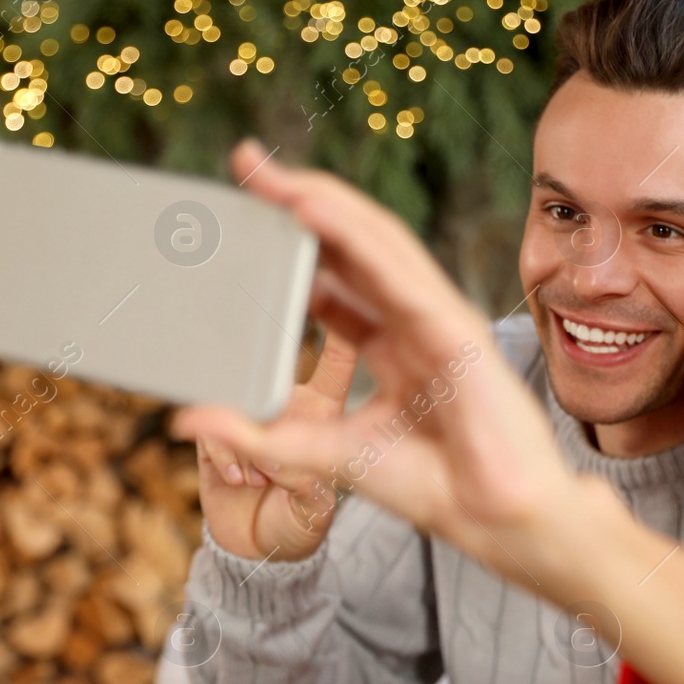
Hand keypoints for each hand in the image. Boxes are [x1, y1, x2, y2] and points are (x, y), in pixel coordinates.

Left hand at [172, 138, 577, 579]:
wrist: (496, 520)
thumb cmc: (433, 486)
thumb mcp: (321, 453)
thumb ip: (259, 434)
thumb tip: (187, 416)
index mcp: (394, 342)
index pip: (337, 274)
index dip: (293, 239)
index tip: (245, 208)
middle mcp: (416, 319)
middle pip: (353, 243)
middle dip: (300, 200)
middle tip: (246, 164)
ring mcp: (439, 318)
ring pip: (376, 242)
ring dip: (322, 202)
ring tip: (270, 176)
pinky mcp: (455, 329)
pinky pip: (398, 272)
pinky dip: (355, 236)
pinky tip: (313, 210)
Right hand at [196, 328, 358, 560]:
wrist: (254, 550)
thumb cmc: (299, 520)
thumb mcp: (317, 509)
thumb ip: (308, 490)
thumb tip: (292, 467)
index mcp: (323, 410)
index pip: (336, 358)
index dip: (337, 325)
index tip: (331, 291)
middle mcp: (285, 406)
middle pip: (271, 369)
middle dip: (265, 384)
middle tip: (272, 429)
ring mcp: (247, 417)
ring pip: (237, 403)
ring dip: (246, 444)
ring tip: (261, 477)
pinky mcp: (213, 433)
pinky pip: (210, 429)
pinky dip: (224, 454)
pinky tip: (239, 477)